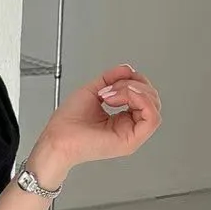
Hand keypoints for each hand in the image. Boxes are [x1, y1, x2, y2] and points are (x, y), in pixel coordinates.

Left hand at [38, 63, 161, 170]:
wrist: (57, 138)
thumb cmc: (67, 122)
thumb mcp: (93, 90)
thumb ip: (111, 78)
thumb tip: (128, 69)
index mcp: (121, 118)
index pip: (144, 95)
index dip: (134, 81)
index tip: (113, 82)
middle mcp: (129, 126)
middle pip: (152, 99)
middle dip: (133, 84)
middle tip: (110, 89)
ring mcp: (131, 134)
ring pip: (154, 106)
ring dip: (134, 91)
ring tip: (111, 95)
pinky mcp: (131, 140)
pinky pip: (153, 118)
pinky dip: (140, 100)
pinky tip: (120, 98)